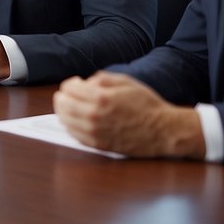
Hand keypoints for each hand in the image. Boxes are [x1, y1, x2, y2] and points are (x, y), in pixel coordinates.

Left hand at [53, 71, 205, 158]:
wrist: (162, 131)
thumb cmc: (146, 104)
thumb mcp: (126, 82)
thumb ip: (102, 78)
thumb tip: (84, 82)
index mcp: (101, 98)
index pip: (69, 88)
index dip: (71, 83)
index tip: (77, 83)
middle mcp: (93, 116)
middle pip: (62, 104)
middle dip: (63, 96)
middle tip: (69, 94)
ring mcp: (94, 133)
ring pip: (64, 120)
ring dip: (64, 111)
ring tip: (73, 106)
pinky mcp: (97, 145)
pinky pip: (73, 134)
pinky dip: (71, 125)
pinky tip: (78, 120)